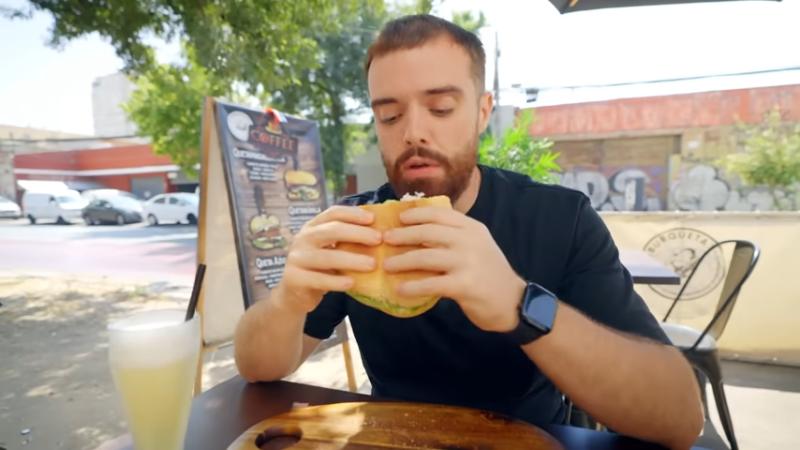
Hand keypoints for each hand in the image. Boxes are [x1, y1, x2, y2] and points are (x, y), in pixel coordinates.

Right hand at [274, 206, 380, 314]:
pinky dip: (336, 281)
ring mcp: (296, 258)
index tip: (373, 219)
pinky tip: (352, 283)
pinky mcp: (294, 279)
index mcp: (312, 227)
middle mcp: (302, 239)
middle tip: (378, 239)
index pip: (332, 213)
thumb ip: (347, 241)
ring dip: (352, 260)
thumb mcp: (330, 250)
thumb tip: (381, 232)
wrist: (294, 295)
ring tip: (372, 264)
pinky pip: (318, 279)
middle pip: (331, 230)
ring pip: (326, 257)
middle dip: (357, 234)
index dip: (353, 214)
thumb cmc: (320, 269)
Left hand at [382, 207, 524, 331]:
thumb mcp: (476, 246)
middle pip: (428, 231)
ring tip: (387, 265)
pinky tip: (400, 289)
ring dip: (402, 260)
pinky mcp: (464, 285)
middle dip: (403, 235)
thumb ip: (454, 237)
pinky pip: (431, 283)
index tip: (399, 218)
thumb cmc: (489, 274)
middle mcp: (470, 241)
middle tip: (386, 240)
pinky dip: (413, 286)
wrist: (512, 302)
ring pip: (426, 256)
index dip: (416, 214)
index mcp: (472, 228)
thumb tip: (416, 233)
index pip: (440, 213)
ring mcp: (468, 262)